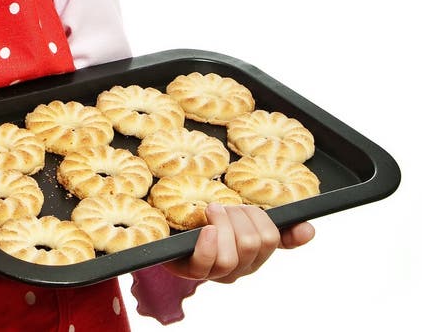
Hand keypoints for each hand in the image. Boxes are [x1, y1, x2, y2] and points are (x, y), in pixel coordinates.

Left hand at [164, 204, 314, 283]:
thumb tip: (310, 228)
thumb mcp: (239, 219)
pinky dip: (209, 243)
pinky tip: (208, 228)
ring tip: (212, 211)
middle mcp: (239, 267)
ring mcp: (216, 272)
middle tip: (225, 206)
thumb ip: (270, 225)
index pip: (274, 240)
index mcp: (253, 254)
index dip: (280, 229)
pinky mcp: (193, 270)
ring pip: (234, 252)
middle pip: (254, 242)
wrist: (169, 238)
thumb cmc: (207, 225)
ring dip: (223, 222)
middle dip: (240, 215)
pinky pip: (207, 263)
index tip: (286, 219)